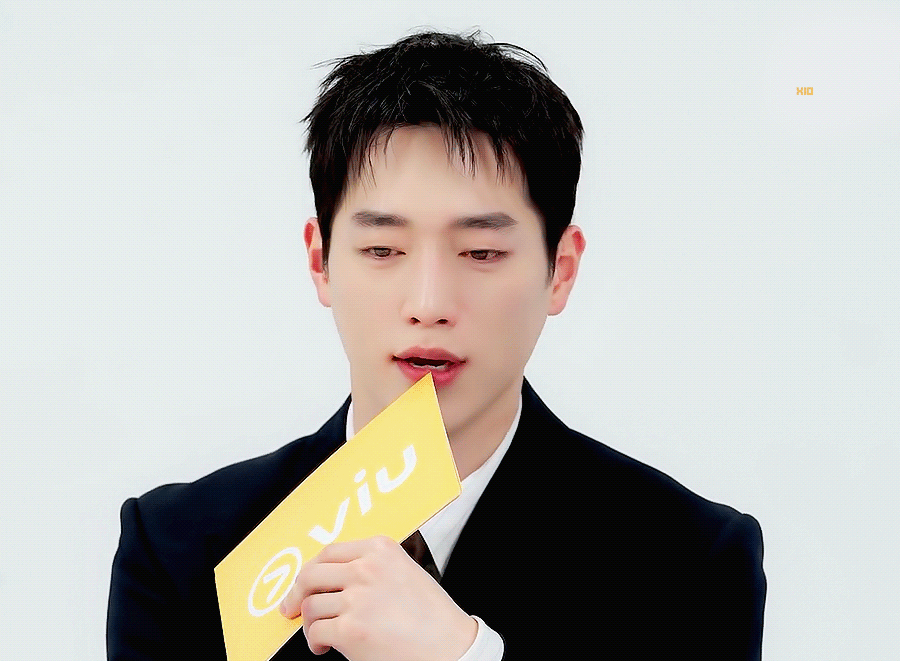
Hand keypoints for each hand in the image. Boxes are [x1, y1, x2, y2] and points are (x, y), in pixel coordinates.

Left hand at [279, 535, 477, 660]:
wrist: (450, 646)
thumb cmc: (431, 616)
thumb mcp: (404, 572)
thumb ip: (372, 567)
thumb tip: (332, 579)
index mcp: (380, 549)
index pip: (330, 551)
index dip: (312, 569)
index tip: (304, 581)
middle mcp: (366, 568)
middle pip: (311, 574)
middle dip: (296, 593)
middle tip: (291, 607)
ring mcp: (357, 598)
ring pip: (310, 605)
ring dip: (309, 623)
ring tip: (321, 634)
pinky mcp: (351, 629)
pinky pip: (316, 631)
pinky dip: (316, 641)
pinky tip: (326, 645)